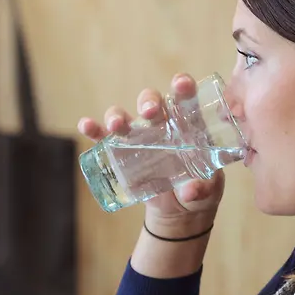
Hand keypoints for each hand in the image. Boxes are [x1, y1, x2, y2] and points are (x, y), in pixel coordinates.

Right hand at [78, 72, 224, 236]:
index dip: (183, 86)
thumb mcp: (208, 190)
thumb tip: (189, 191)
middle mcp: (161, 124)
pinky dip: (94, 130)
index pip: (185, 98)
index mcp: (187, 125)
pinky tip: (86, 125)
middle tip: (150, 111)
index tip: (181, 84)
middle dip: (149, 102)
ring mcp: (139, 137)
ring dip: (118, 116)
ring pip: (126, 116)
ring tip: (116, 125)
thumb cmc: (200, 189)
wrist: (180, 210)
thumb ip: (202, 188)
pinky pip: (104, 137)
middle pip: (152, 102)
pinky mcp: (121, 153)